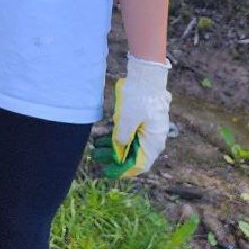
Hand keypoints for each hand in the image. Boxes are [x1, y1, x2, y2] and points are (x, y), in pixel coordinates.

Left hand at [94, 53, 170, 177]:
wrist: (147, 76)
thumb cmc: (139, 98)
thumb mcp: (127, 119)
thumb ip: (122, 137)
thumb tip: (118, 149)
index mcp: (154, 142)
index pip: (139, 164)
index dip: (122, 170)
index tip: (107, 172)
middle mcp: (153, 139)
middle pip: (132, 155)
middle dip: (113, 158)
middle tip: (95, 159)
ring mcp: (148, 130)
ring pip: (129, 144)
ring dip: (112, 148)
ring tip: (94, 149)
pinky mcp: (142, 121)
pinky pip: (128, 134)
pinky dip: (115, 137)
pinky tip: (100, 139)